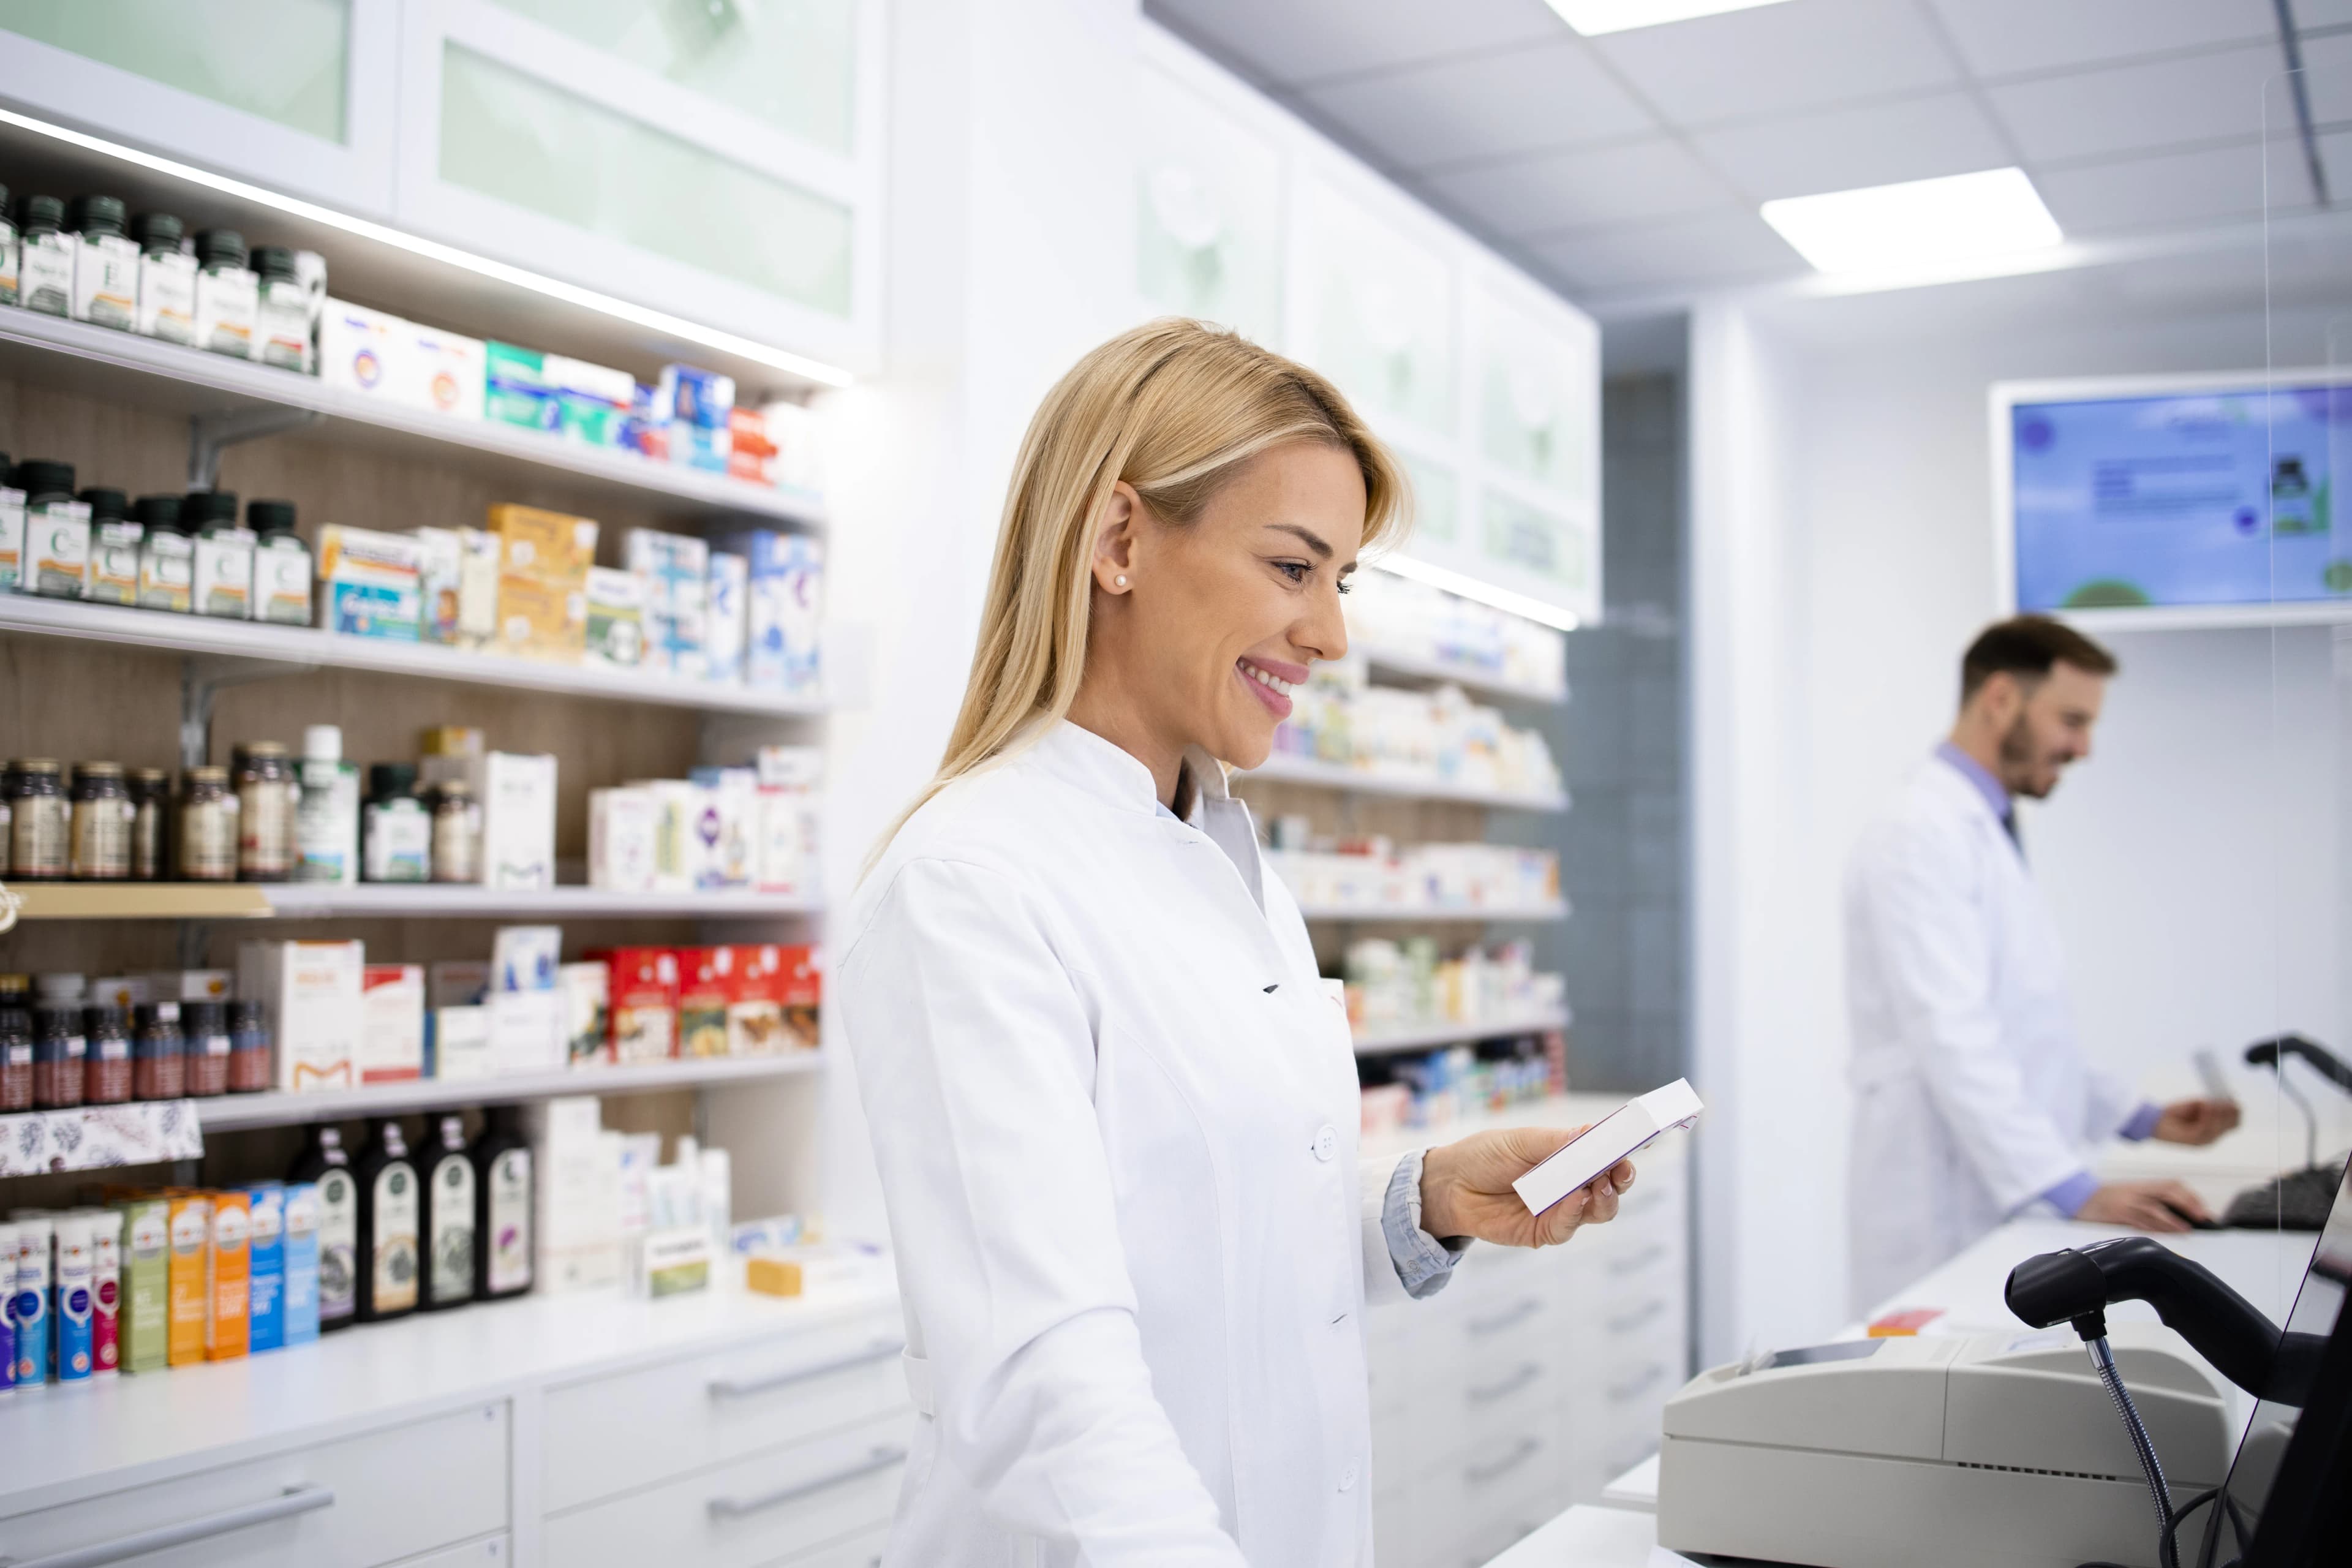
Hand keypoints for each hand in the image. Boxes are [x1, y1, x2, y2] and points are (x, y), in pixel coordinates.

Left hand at [1419, 1126, 1634, 1249]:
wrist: (1450, 1184)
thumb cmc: (1485, 1155)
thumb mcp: (1521, 1141)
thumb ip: (1558, 1142)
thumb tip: (1592, 1133)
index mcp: (1569, 1157)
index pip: (1606, 1156)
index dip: (1625, 1152)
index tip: (1640, 1144)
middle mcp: (1571, 1185)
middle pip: (1611, 1187)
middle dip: (1621, 1178)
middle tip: (1621, 1169)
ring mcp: (1560, 1210)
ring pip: (1598, 1211)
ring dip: (1604, 1198)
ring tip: (1600, 1186)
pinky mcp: (1543, 1232)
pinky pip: (1568, 1226)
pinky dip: (1574, 1212)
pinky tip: (1574, 1199)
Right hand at [2075, 1179, 2211, 1231]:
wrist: (2078, 1197)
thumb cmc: (2105, 1198)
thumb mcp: (2129, 1194)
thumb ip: (2150, 1200)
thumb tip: (2176, 1214)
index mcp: (2141, 1185)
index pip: (2171, 1185)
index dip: (2189, 1195)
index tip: (2202, 1208)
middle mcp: (2137, 1191)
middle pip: (2168, 1192)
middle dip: (2188, 1203)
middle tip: (2201, 1216)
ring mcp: (2128, 1202)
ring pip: (2156, 1208)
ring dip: (2174, 1220)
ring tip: (2187, 1229)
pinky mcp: (2118, 1213)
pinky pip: (2140, 1221)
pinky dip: (2155, 1227)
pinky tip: (2164, 1233)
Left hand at [2153, 1098, 2240, 1145]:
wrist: (2155, 1122)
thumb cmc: (2176, 1113)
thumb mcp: (2198, 1105)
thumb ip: (2212, 1102)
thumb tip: (2228, 1095)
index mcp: (2216, 1128)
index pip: (2235, 1121)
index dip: (2235, 1109)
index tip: (2231, 1096)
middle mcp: (2214, 1136)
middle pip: (2233, 1124)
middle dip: (2230, 1110)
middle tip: (2223, 1098)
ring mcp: (2205, 1140)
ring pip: (2221, 1126)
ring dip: (2218, 1111)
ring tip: (2212, 1100)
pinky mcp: (2194, 1139)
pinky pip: (2207, 1127)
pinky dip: (2208, 1114)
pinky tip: (2205, 1105)